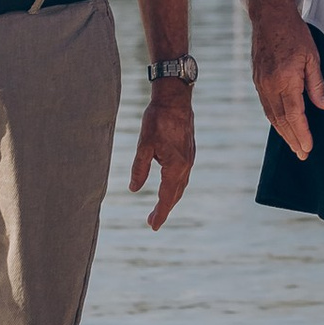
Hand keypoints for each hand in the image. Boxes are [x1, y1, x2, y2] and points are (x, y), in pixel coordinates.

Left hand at [130, 78, 195, 226]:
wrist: (175, 98)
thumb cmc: (158, 119)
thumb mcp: (143, 145)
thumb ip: (139, 169)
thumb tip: (133, 189)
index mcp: (175, 166)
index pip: (167, 197)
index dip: (160, 213)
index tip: (153, 227)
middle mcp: (186, 165)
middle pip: (176, 194)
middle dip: (164, 209)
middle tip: (153, 222)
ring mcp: (190, 158)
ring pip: (180, 185)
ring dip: (171, 198)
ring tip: (160, 207)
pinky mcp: (189, 151)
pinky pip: (183, 175)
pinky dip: (175, 186)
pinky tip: (169, 185)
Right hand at [247, 0, 323, 157]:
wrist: (269, 16)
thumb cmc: (294, 33)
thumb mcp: (312, 56)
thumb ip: (317, 84)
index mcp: (286, 79)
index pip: (294, 114)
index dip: (301, 133)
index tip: (308, 148)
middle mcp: (270, 85)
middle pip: (281, 120)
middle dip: (293, 139)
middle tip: (302, 155)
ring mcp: (261, 84)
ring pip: (272, 115)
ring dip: (283, 133)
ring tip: (294, 146)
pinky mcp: (257, 80)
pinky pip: (266, 106)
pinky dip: (275, 120)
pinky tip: (283, 126)